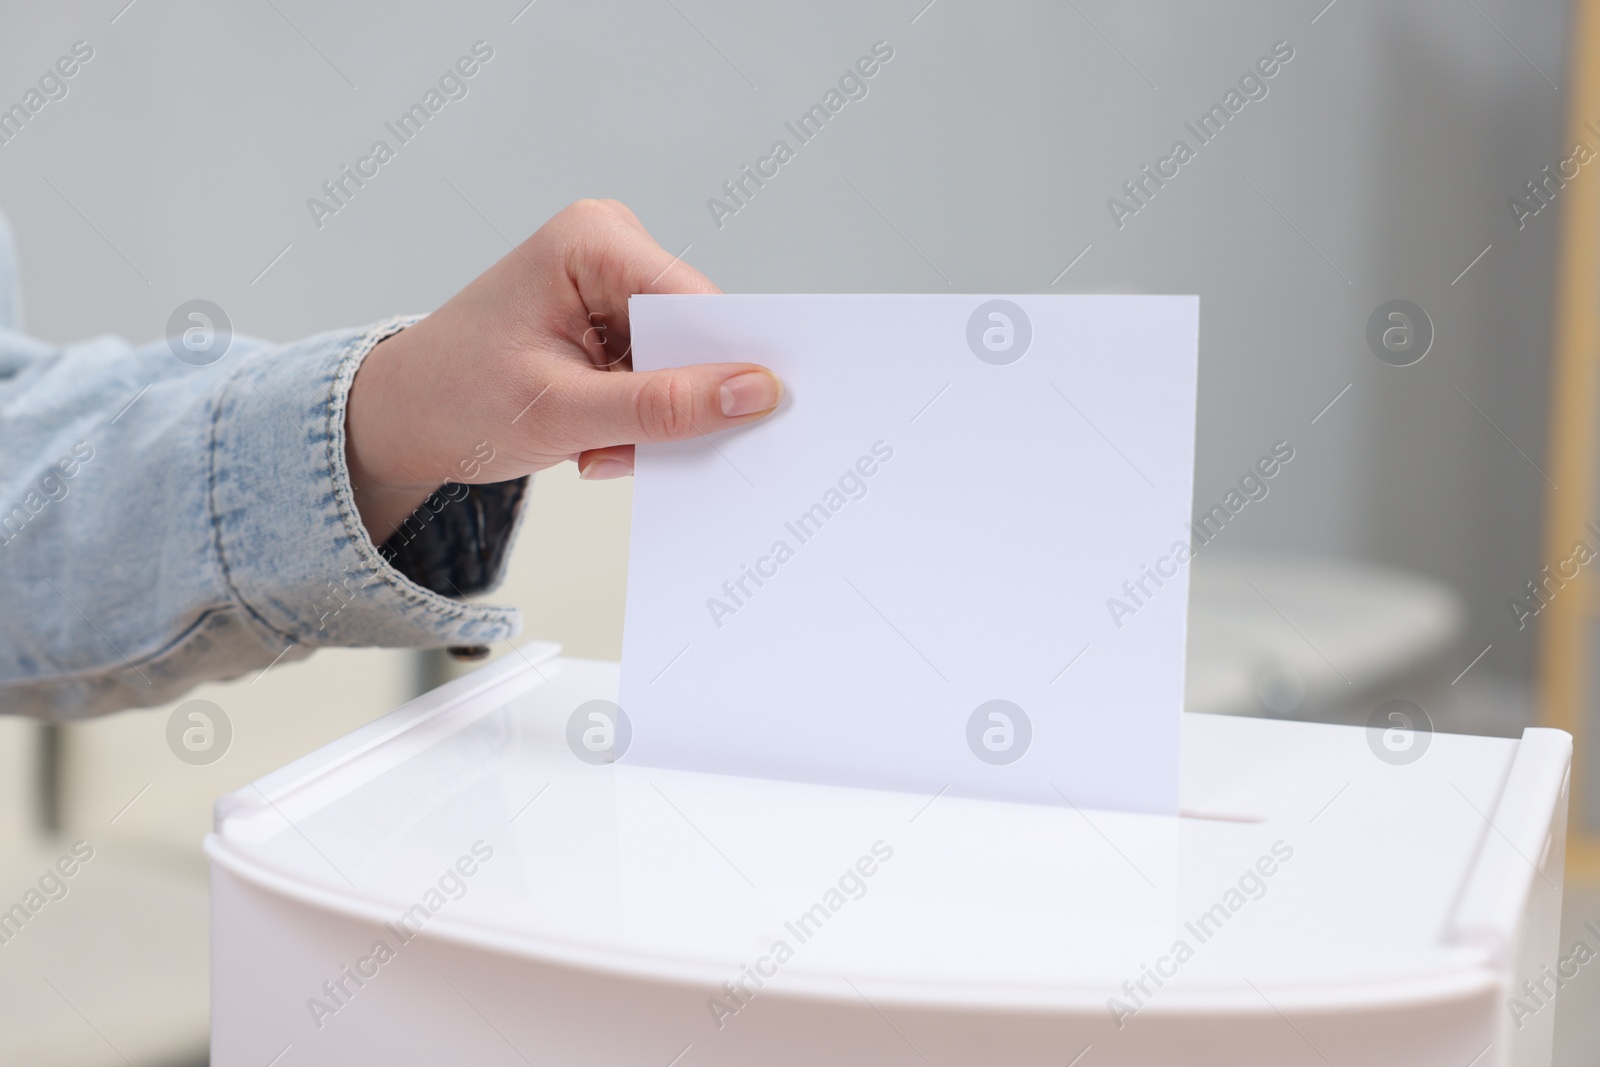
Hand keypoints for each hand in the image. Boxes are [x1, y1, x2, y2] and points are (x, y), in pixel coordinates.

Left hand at [344, 199, 780, 541]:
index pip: (695, 302)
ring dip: (650, 421)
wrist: (401, 419)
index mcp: (591, 239)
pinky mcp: (612, 321)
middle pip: (695, 333)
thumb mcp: (562, 412)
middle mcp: (608, 246)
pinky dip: (637, 420)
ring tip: (592, 446)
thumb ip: (662, 405)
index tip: (752, 420)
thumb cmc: (452, 400)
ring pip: (683, 364)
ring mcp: (612, 284)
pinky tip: (591, 438)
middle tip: (624, 446)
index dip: (727, 363)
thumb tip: (753, 393)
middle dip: (673, 402)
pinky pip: (662, 376)